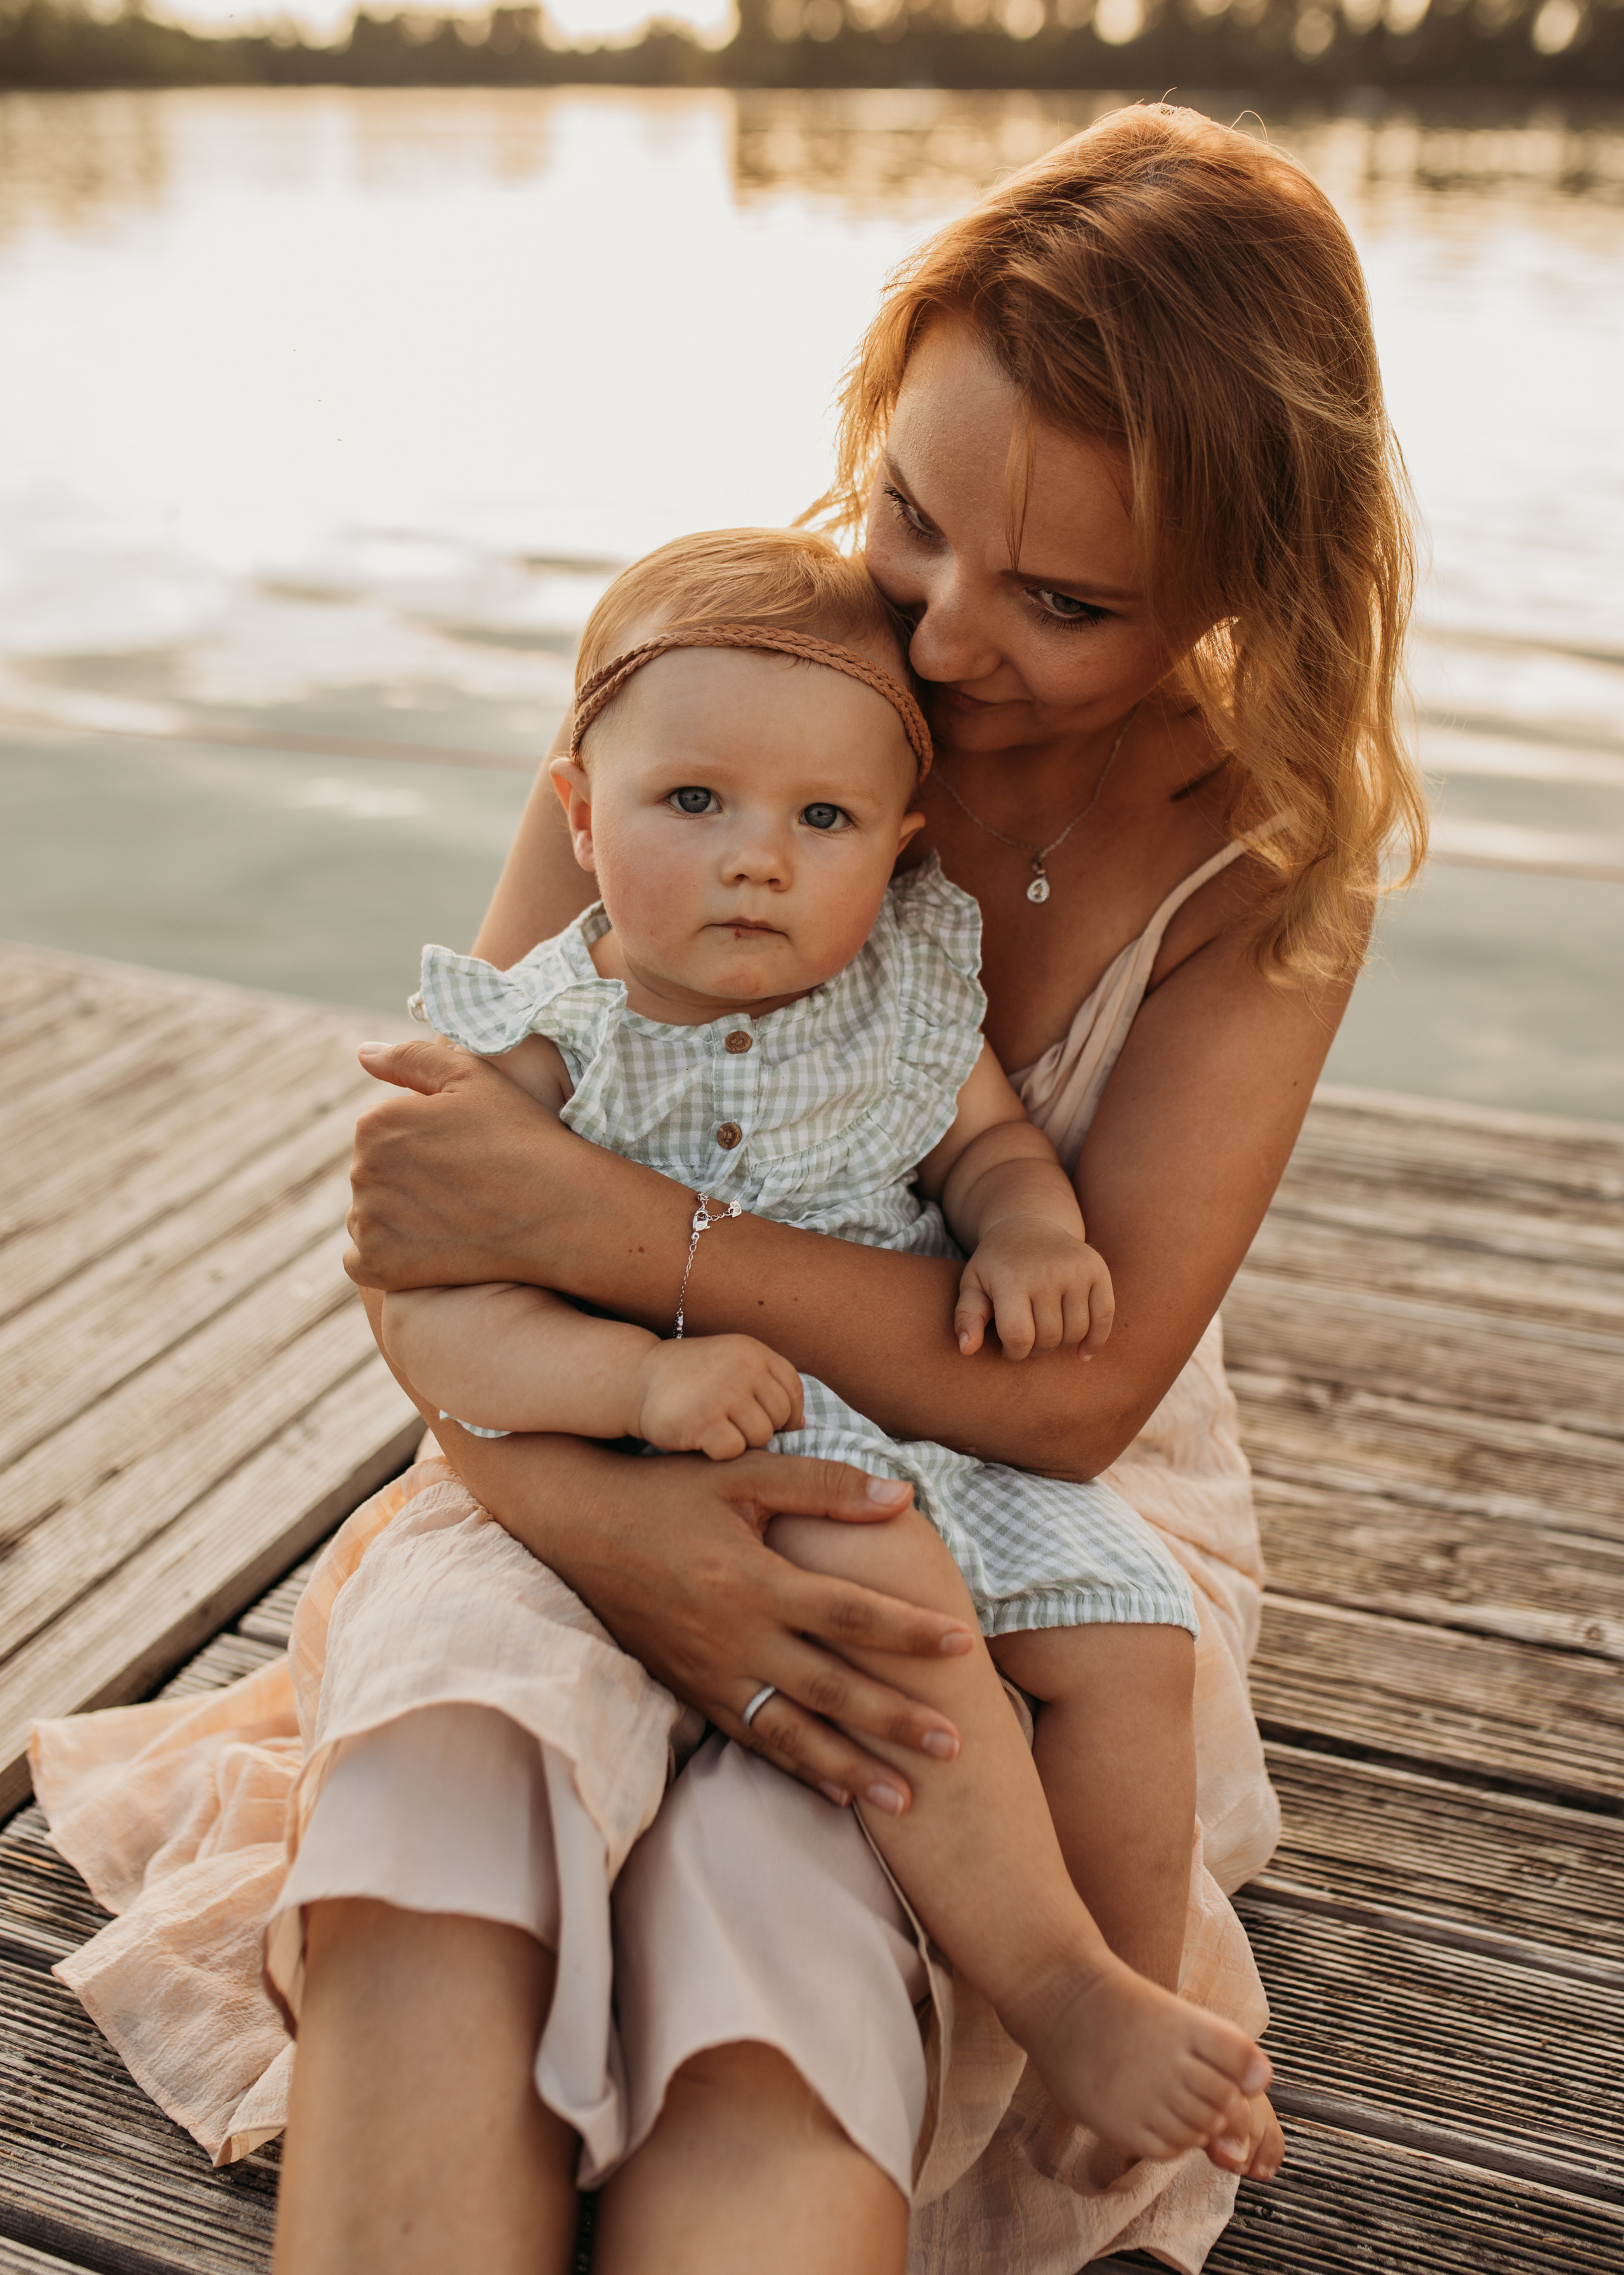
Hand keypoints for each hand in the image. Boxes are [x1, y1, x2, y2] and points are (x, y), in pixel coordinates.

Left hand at [345, 1038, 586, 1292]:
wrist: (558, 1212)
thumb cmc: (521, 1139)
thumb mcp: (473, 1077)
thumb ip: (411, 1058)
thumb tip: (361, 1054)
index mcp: (376, 1123)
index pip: (381, 1134)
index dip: (424, 1145)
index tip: (462, 1157)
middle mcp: (361, 1171)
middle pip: (373, 1175)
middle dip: (408, 1181)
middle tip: (463, 1190)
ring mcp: (367, 1222)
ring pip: (367, 1217)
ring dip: (396, 1220)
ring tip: (452, 1219)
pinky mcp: (378, 1266)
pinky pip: (363, 1260)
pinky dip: (388, 1257)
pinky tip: (431, 1250)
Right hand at [446, 1430, 974, 1808]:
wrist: (574, 1527)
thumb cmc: (665, 1491)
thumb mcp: (743, 1474)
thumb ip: (823, 1486)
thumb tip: (902, 1497)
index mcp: (755, 1580)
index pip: (850, 1612)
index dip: (908, 1631)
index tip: (962, 1645)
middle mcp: (736, 1636)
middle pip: (830, 1689)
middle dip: (895, 1720)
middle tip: (955, 1746)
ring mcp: (711, 1671)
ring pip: (791, 1733)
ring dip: (849, 1769)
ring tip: (904, 1798)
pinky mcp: (691, 1690)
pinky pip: (751, 1740)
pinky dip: (797, 1769)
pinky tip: (836, 1791)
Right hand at [632, 1336, 805, 1458]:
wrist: (636, 1378)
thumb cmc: (690, 1379)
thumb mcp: (731, 1365)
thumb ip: (766, 1387)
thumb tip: (800, 1424)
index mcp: (753, 1351)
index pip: (793, 1391)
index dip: (784, 1413)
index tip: (758, 1418)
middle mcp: (743, 1367)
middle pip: (779, 1417)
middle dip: (759, 1428)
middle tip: (728, 1423)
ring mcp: (723, 1392)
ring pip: (760, 1437)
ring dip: (739, 1442)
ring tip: (714, 1428)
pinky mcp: (703, 1420)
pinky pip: (733, 1451)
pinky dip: (718, 1452)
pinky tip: (700, 1438)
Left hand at [953, 1219, 1115, 1360]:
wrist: (1028, 1224)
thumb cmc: (997, 1264)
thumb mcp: (972, 1285)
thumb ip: (967, 1317)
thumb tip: (966, 1350)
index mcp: (1012, 1278)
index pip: (1019, 1337)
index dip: (1013, 1352)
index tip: (1008, 1347)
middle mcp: (1047, 1272)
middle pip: (1048, 1338)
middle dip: (1035, 1349)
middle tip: (1027, 1338)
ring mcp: (1076, 1270)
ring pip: (1076, 1333)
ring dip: (1061, 1344)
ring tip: (1046, 1333)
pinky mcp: (1097, 1269)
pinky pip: (1104, 1317)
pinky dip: (1096, 1340)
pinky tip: (1083, 1352)